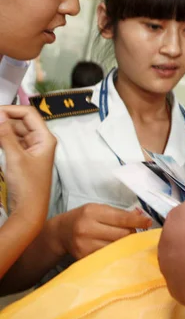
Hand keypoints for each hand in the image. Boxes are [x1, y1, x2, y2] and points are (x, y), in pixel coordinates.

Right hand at [0, 106, 55, 222]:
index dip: (11, 110)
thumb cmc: (29, 187)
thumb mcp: (15, 158)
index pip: (29, 114)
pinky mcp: (23, 157)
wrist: (30, 209)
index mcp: (45, 138)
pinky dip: (2, 139)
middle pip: (21, 121)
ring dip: (2, 129)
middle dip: (4, 119)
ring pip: (15, 131)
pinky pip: (12, 142)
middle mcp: (41, 141)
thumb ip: (6, 136)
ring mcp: (32, 149)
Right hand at [54, 203, 151, 258]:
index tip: (149, 222)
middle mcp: (87, 228)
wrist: (61, 232)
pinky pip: (107, 256)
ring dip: (125, 244)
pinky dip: (116, 253)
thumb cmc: (84, 218)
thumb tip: (141, 216)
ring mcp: (85, 245)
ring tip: (124, 240)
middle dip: (131, 233)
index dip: (138, 221)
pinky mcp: (84, 257)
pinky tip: (117, 250)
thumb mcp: (99, 209)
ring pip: (116, 247)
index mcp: (93, 212)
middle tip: (133, 232)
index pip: (121, 218)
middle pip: (121, 235)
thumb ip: (119, 213)